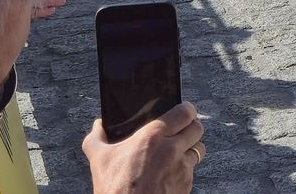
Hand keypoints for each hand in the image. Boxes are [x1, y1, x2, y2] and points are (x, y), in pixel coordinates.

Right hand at [82, 101, 203, 193]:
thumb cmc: (114, 189)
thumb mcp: (99, 160)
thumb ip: (96, 138)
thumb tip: (98, 125)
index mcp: (153, 137)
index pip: (185, 112)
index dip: (186, 110)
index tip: (182, 111)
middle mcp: (173, 149)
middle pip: (197, 128)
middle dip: (191, 127)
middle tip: (181, 131)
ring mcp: (182, 168)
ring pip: (198, 149)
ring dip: (190, 149)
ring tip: (177, 152)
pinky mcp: (187, 185)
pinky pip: (193, 171)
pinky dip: (185, 169)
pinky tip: (171, 172)